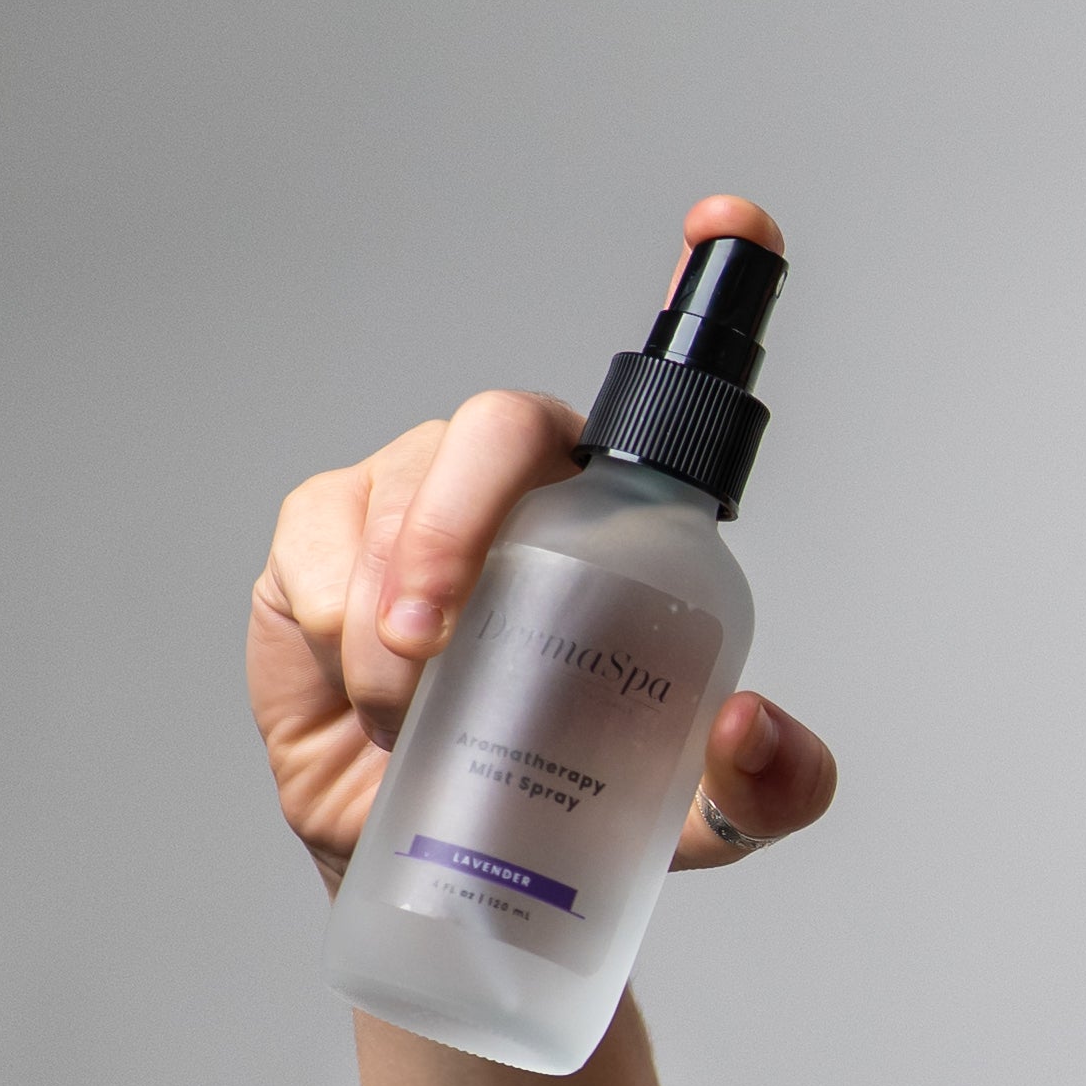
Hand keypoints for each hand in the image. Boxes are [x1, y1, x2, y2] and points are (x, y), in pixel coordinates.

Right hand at [250, 195, 837, 889]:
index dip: (711, 280)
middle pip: (499, 430)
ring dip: (393, 611)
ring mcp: (419, 497)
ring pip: (398, 498)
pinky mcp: (323, 534)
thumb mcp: (700, 821)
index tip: (734, 219)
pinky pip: (318, 542)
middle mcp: (528, 487)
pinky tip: (364, 679)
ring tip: (415, 709)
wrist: (448, 866)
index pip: (678, 389)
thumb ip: (767, 787)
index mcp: (627, 521)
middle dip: (457, 523)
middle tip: (436, 636)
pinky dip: (334, 618)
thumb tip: (749, 728)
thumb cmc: (576, 810)